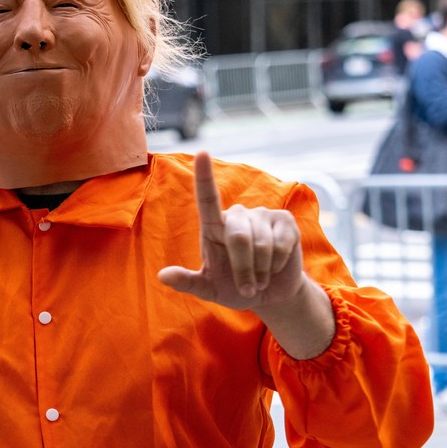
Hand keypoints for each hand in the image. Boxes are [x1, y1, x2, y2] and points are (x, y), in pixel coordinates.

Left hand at [158, 151, 305, 311]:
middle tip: (247, 287)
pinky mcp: (284, 221)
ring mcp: (261, 215)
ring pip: (261, 244)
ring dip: (260, 270)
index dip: (204, 175)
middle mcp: (237, 215)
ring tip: (259, 277)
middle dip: (243, 269)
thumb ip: (187, 282)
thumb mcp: (209, 289)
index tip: (201, 152)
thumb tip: (162, 276)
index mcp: (214, 226)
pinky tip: (276, 266)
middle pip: (238, 237)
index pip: (207, 197)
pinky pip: (281, 244)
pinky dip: (277, 264)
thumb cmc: (234, 288)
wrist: (269, 295)